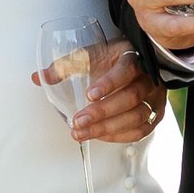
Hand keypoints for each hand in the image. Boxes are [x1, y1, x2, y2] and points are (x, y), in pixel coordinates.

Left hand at [33, 37, 166, 144]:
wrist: (139, 64)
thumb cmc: (113, 59)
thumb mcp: (91, 55)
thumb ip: (66, 66)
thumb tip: (38, 78)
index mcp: (133, 58)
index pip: (126, 70)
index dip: (109, 83)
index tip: (89, 95)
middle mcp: (149, 79)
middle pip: (130, 97)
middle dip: (102, 112)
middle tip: (78, 121)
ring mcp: (155, 99)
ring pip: (136, 117)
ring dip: (107, 128)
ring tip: (81, 133)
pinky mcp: (155, 115)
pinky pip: (140, 130)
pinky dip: (118, 136)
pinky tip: (99, 136)